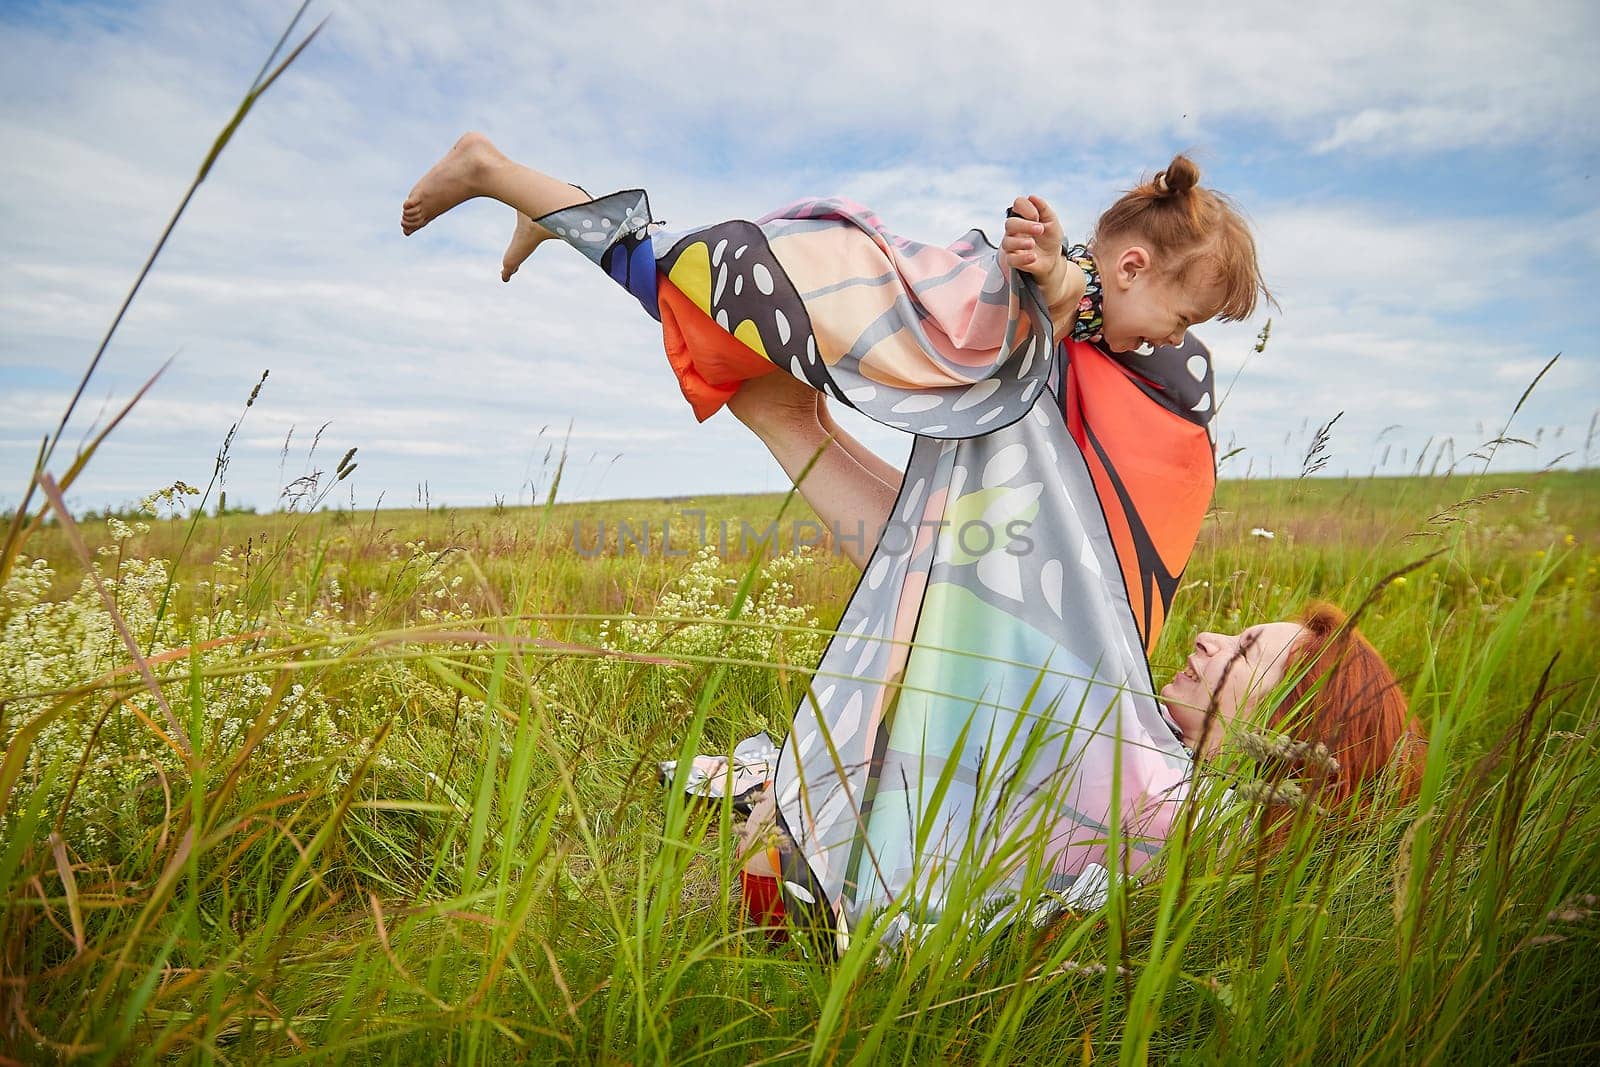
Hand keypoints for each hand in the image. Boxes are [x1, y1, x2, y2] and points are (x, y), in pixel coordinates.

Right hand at [1002, 194, 1084, 331]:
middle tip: (1040, 230)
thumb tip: (1032, 197)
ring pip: (1007, 242)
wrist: (1053, 261)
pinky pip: (1011, 259)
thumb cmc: (1050, 239)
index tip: (1037, 215)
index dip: (1025, 207)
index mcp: (1024, 217)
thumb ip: (1044, 209)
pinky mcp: (1013, 260)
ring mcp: (1012, 245)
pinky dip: (1022, 257)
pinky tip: (1033, 256)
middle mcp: (1015, 230)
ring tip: (1033, 244)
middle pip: (1010, 223)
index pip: (1017, 204)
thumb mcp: (1052, 223)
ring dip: (1021, 242)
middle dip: (1024, 225)